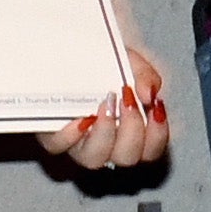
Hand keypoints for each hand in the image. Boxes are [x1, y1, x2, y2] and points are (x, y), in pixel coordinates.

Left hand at [38, 49, 171, 172]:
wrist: (72, 52)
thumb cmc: (105, 63)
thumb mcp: (131, 62)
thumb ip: (146, 77)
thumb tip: (149, 94)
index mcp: (131, 131)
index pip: (151, 150)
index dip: (157, 135)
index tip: (155, 107)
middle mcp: (107, 143)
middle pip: (126, 158)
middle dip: (132, 130)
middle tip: (127, 100)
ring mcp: (79, 143)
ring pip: (94, 159)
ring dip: (104, 133)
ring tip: (105, 105)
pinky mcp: (53, 135)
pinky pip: (59, 146)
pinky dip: (70, 134)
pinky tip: (80, 117)